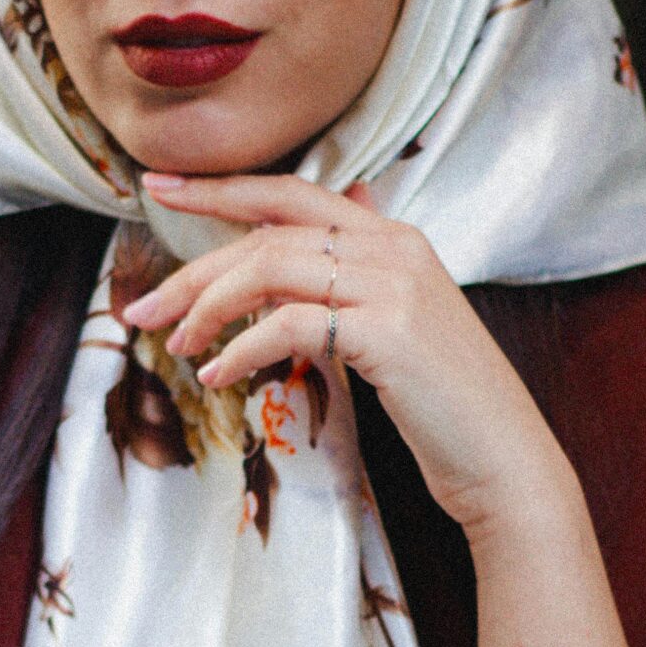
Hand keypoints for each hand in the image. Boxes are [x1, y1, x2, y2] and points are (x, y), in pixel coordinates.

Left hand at [127, 172, 574, 539]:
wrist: (504, 459)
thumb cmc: (444, 401)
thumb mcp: (399, 322)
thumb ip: (361, 270)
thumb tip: (339, 212)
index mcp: (393, 237)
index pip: (290, 192)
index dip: (219, 188)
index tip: (159, 187)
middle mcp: (395, 247)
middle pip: (268, 231)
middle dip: (193, 267)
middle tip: (141, 308)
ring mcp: (395, 285)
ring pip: (271, 268)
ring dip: (209, 309)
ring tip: (178, 348)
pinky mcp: (390, 332)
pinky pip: (290, 322)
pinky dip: (241, 348)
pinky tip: (220, 376)